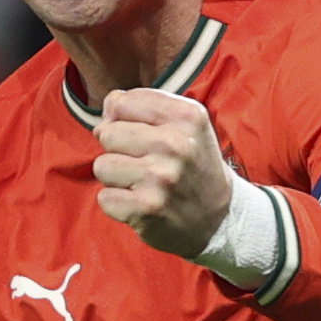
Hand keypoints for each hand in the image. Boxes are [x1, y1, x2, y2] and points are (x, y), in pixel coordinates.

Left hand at [92, 87, 236, 259]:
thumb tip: (104, 116)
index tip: (140, 134)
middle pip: (108, 133)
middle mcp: (176, 144)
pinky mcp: (147, 208)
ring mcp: (161, 178)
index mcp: (187, 117)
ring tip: (141, 183)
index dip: (121, 118)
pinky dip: (117, 204)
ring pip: (102, 166)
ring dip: (115, 178)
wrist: (218, 218)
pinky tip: (140, 204)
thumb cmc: (192, 166)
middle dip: (117, 149)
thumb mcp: (184, 125)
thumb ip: (143, 107)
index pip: (122, 102)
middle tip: (144, 163)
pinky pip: (104, 198)